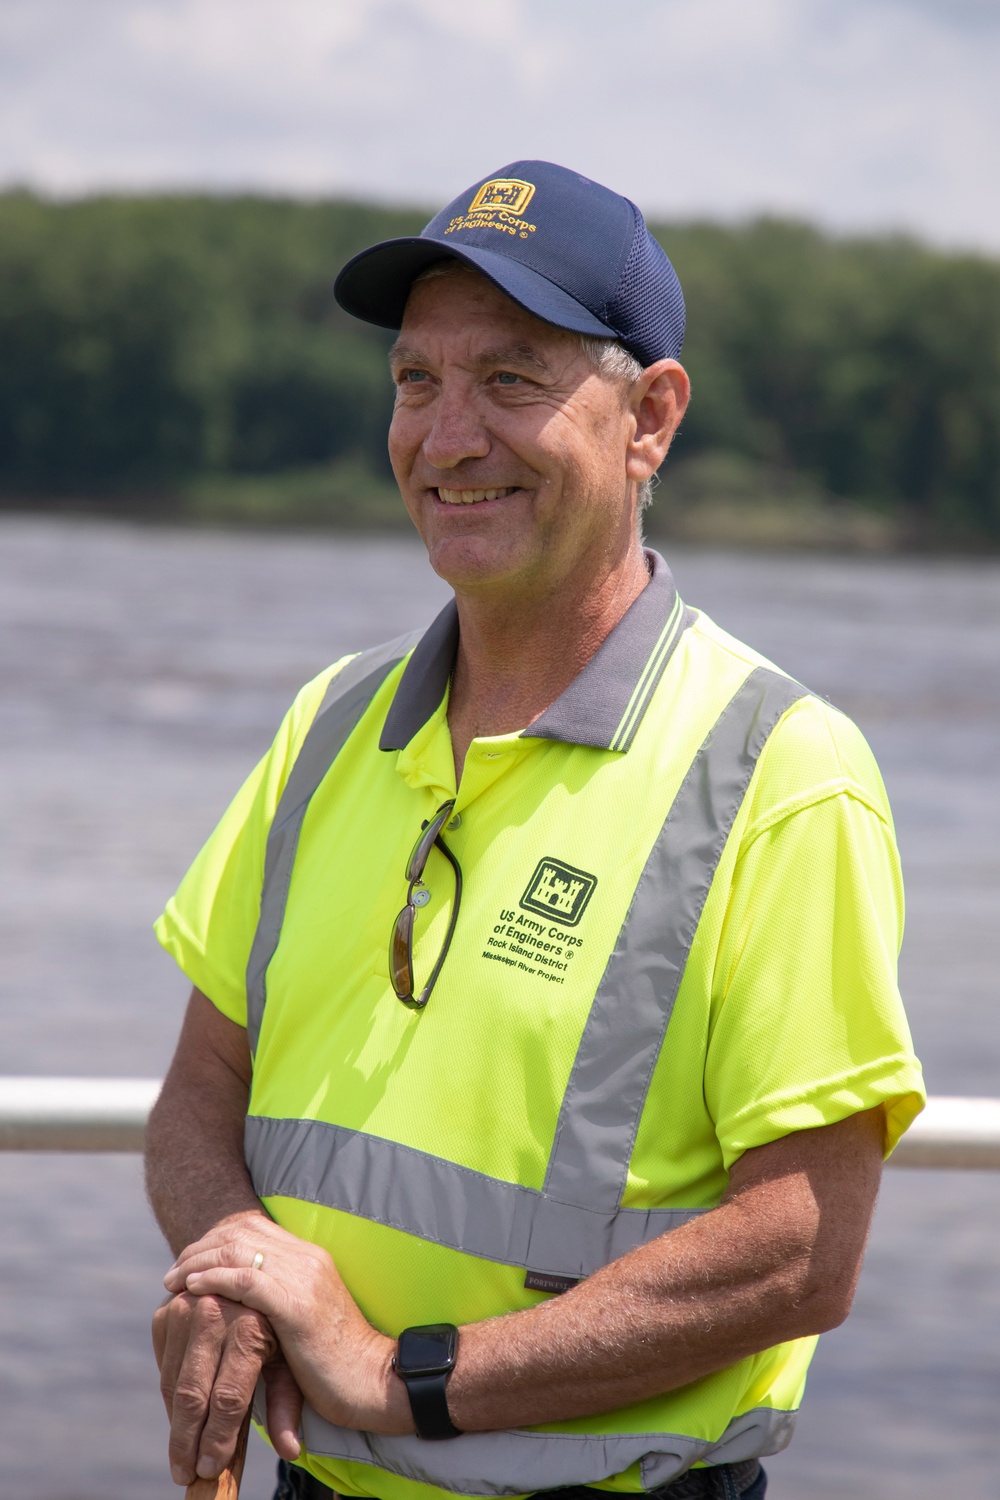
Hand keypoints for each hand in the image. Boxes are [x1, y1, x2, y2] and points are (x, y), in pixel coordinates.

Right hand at [153, 1286, 302, 1485]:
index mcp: (250, 1325)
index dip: (217, 1438)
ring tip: (180, 1458)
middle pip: (193, 1394)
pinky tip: (181, 1417)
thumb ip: (287, 1406)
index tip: (210, 1470)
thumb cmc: (279, 1330)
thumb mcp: (290, 1362)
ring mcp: (185, 1308)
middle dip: (187, 1442)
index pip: (228, 1396)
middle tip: (185, 1475)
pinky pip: (163, 1366)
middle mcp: (214, 1311)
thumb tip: (291, 1451)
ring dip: (175, 1425)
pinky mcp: (165, 1311)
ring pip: (172, 1383)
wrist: (251, 1277)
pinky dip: (170, 1396)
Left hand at [163, 1216, 411, 1434]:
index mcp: (310, 1256)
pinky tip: (193, 1288)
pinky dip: (214, 1279)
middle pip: (240, 1233)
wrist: (373, 1380)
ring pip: (238, 1250)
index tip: (189, 1261)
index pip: (252, 1228)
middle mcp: (307, 1258)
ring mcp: (303, 1277)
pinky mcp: (297, 1305)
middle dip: (200, 1248)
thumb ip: (281, 1298)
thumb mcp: (306, 1317)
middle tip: (173, 1272)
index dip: (214, 1240)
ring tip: (174, 1281)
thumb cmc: (337, 1361)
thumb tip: (245, 1298)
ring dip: (198, 1262)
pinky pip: (246, 1280)